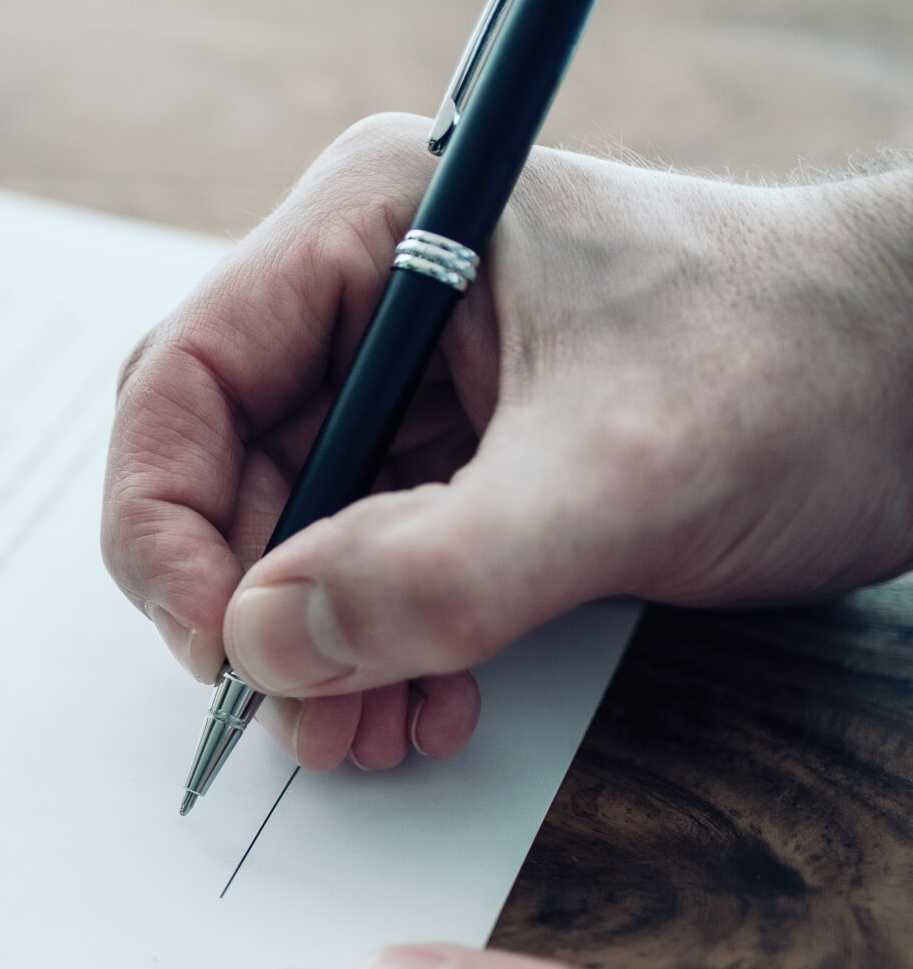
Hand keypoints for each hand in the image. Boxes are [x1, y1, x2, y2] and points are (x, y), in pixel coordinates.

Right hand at [103, 116, 912, 771]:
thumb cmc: (801, 370)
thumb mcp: (617, 477)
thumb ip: (434, 571)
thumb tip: (263, 649)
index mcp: (372, 228)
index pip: (183, 382)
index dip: (167, 525)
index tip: (218, 645)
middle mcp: (362, 299)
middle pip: (214, 474)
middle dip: (249, 612)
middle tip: (296, 719)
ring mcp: (401, 387)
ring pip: (278, 542)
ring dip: (309, 658)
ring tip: (367, 739)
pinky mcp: (445, 465)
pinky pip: (354, 576)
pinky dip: (370, 658)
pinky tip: (422, 710)